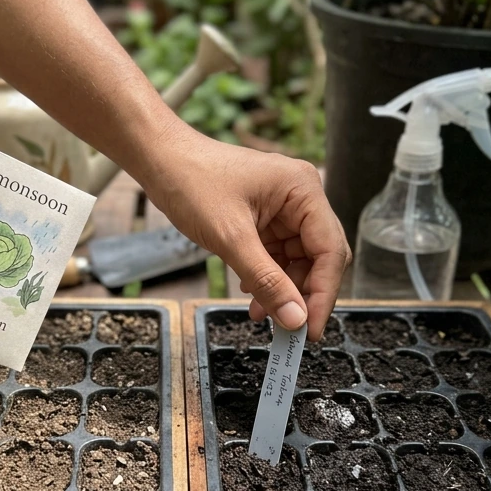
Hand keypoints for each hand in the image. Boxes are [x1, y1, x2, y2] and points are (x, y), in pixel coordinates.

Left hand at [144, 127, 349, 341]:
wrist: (160, 160)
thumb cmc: (192, 182)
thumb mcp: (230, 238)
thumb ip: (266, 281)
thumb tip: (295, 319)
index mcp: (303, 190)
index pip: (330, 250)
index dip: (324, 294)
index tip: (310, 330)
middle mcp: (301, 197)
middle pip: (319, 257)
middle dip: (303, 294)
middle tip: (289, 330)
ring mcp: (284, 208)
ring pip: (298, 261)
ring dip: (283, 290)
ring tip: (259, 312)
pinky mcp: (266, 218)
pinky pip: (278, 256)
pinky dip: (268, 278)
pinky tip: (251, 294)